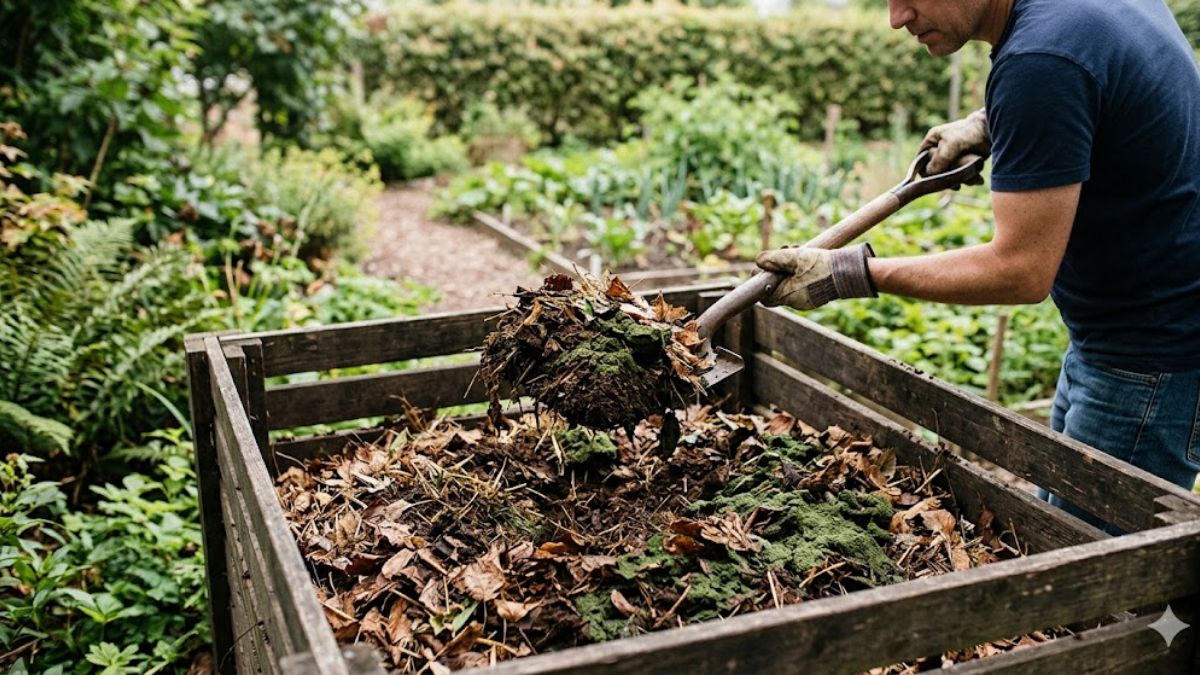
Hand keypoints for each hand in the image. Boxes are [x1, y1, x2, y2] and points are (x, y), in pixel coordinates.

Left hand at [754, 243, 876, 309]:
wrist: (849, 271)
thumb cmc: (822, 265)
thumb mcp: (795, 257)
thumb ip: (775, 259)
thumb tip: (758, 261)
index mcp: (788, 296)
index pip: (764, 296)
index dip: (761, 281)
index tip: (763, 267)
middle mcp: (796, 302)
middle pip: (777, 288)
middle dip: (777, 270)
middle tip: (785, 252)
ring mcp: (806, 300)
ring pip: (789, 285)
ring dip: (789, 269)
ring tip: (797, 250)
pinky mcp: (815, 296)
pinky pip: (800, 286)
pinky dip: (799, 274)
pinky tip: (806, 259)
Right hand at [920, 108, 989, 175]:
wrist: (990, 132)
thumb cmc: (970, 132)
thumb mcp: (952, 143)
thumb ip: (940, 158)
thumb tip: (930, 173)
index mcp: (931, 142)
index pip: (920, 163)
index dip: (926, 173)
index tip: (937, 178)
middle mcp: (938, 151)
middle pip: (935, 174)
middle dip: (947, 177)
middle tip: (958, 179)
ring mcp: (950, 159)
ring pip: (949, 178)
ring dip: (961, 179)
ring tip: (972, 173)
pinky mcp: (962, 165)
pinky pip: (960, 178)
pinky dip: (968, 179)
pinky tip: (976, 176)